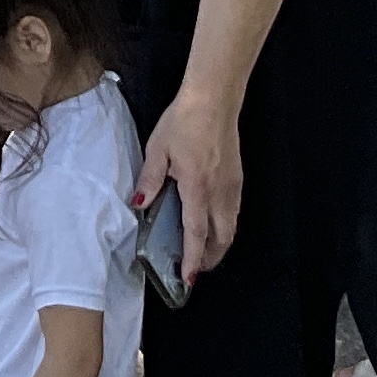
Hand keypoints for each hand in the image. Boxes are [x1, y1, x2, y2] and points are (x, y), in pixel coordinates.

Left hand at [133, 88, 243, 286]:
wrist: (213, 98)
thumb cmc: (185, 120)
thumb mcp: (158, 148)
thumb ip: (150, 179)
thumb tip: (140, 203)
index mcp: (197, 187)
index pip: (196, 234)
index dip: (193, 260)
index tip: (188, 278)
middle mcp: (219, 191)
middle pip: (222, 238)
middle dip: (209, 259)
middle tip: (193, 268)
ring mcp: (232, 186)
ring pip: (231, 227)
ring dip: (219, 244)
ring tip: (201, 249)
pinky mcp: (237, 178)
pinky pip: (234, 211)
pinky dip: (224, 225)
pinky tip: (211, 221)